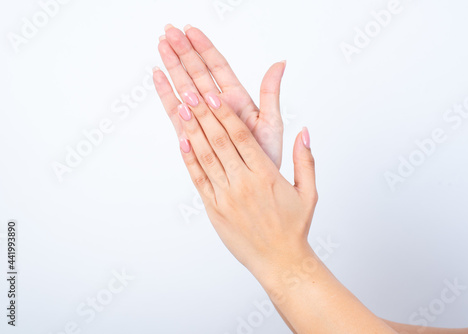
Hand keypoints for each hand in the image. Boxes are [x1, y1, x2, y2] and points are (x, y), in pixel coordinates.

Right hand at [154, 24, 285, 167]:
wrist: (256, 186)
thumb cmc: (266, 156)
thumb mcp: (272, 122)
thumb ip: (270, 92)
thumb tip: (280, 63)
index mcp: (237, 99)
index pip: (218, 67)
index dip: (204, 48)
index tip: (190, 31)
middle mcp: (218, 106)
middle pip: (197, 73)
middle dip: (183, 52)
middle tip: (168, 32)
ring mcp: (203, 120)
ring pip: (185, 88)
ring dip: (173, 68)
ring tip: (161, 47)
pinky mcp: (192, 135)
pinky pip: (177, 113)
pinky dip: (167, 96)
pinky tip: (158, 78)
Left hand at [157, 86, 317, 273]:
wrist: (280, 261)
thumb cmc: (294, 227)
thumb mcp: (309, 192)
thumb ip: (306, 160)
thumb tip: (304, 132)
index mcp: (266, 175)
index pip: (241, 137)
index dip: (224, 113)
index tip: (212, 94)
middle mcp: (243, 183)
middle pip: (219, 141)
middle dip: (203, 113)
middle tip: (190, 90)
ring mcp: (226, 196)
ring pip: (206, 157)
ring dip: (192, 131)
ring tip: (182, 107)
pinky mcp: (215, 209)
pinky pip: (199, 180)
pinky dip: (189, 160)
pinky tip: (182, 142)